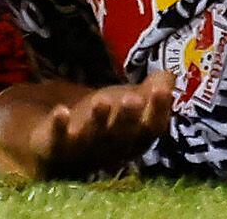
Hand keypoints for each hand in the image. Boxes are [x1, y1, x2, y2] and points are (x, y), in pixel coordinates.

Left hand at [44, 71, 175, 175]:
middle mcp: (112, 149)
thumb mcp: (127, 105)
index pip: (151, 128)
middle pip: (123, 134)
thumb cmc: (104, 123)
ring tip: (102, 100)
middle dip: (128, 117)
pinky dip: (60, 126)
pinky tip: (61, 111)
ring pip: (93, 136)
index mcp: (134, 140)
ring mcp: (83, 150)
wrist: (64, 147)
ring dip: (98, 120)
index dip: (158, 110)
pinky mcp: (55, 148)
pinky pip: (58, 139)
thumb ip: (149, 93)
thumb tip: (170, 75)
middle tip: (134, 97)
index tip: (163, 89)